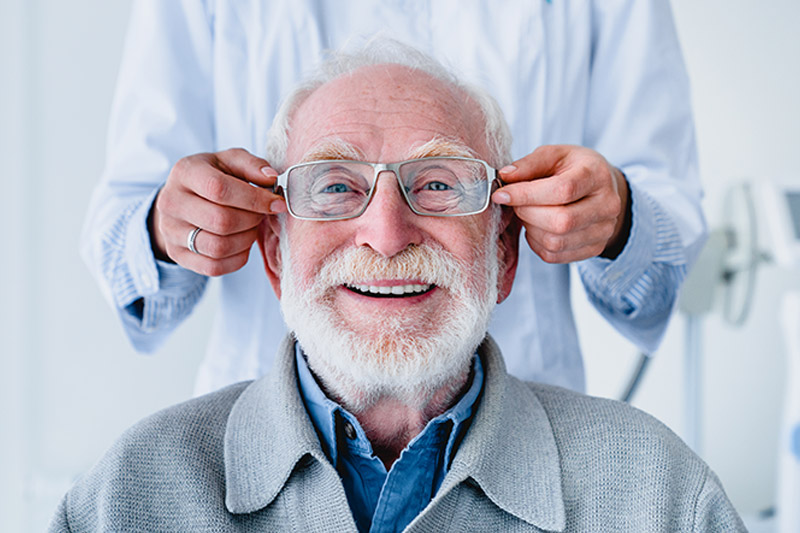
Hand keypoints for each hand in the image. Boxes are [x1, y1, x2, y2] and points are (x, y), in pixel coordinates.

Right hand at [150, 148, 286, 275]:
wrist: (181, 199)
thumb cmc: (212, 178)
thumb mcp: (229, 162)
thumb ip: (252, 165)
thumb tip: (271, 178)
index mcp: (185, 173)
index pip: (219, 189)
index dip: (255, 198)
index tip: (277, 203)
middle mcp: (171, 202)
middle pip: (221, 221)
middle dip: (252, 220)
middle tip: (261, 214)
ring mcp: (171, 232)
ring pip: (218, 247)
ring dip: (246, 239)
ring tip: (250, 226)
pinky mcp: (178, 255)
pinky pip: (214, 267)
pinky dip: (237, 257)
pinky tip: (241, 242)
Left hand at [492, 145, 629, 262]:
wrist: (601, 188)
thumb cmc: (574, 169)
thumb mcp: (554, 155)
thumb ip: (529, 164)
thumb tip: (505, 176)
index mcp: (597, 175)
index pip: (563, 190)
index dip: (527, 194)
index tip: (502, 194)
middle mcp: (607, 205)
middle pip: (561, 221)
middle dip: (527, 213)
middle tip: (515, 204)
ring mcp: (604, 230)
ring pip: (555, 242)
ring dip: (530, 229)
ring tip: (528, 213)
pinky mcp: (595, 248)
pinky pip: (554, 255)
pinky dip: (536, 243)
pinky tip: (537, 227)